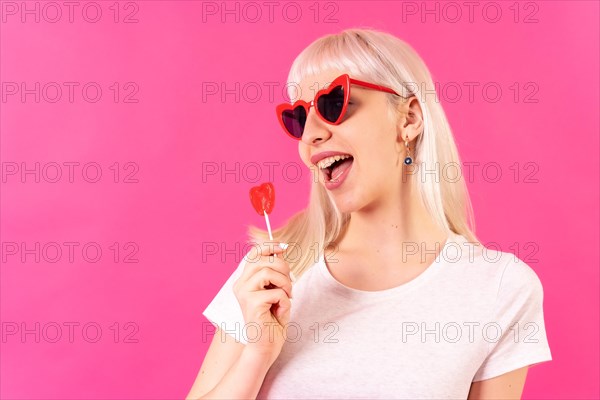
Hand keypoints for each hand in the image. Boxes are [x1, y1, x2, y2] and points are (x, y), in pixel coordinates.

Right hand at [233, 241, 292, 363]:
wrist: (266, 347)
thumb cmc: (272, 321)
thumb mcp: (275, 292)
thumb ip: (275, 274)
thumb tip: (281, 251)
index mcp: (245, 281)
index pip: (253, 254)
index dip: (268, 247)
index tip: (283, 248)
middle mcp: (241, 285)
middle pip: (264, 260)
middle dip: (283, 268)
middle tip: (289, 285)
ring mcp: (244, 294)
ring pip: (268, 272)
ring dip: (285, 283)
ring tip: (287, 296)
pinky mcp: (252, 304)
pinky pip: (276, 292)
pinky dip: (285, 300)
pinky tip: (281, 311)